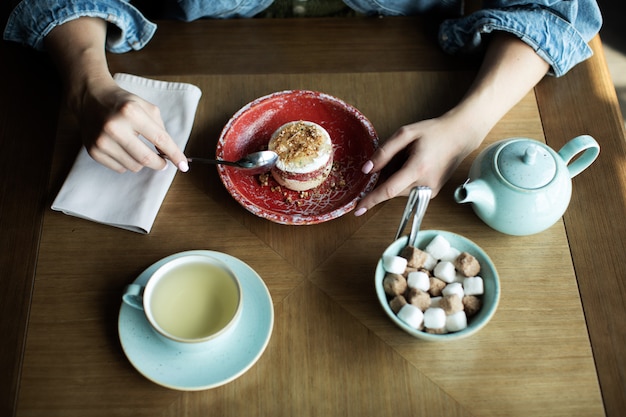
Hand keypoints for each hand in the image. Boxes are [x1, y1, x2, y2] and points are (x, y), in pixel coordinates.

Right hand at [44, 17, 188, 172]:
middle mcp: (114, 127)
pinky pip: (120, 168)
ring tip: (138, 148)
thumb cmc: (123, 103)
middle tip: (163, 162)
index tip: (184, 165)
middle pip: (146, 159)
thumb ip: (161, 130)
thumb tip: (169, 155)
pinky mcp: (93, 151)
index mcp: (131, 112)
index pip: (160, 139)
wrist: (90, 98)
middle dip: (160, 164)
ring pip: (134, 166)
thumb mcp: (146, 108)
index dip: (175, 154)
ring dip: (142, 162)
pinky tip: (123, 149)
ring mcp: (102, 141)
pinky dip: (127, 163)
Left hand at [354, 33, 549, 215]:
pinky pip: (410, 191)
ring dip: (396, 178)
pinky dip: (405, 181)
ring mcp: (431, 190)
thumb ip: (384, 152)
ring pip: (400, 191)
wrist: (460, 136)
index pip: (389, 190)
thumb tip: (366, 170)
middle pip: (392, 189)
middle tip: (397, 157)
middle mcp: (425, 183)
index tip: (357, 210)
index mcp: (417, 168)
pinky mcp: (433, 193)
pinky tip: (416, 165)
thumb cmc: (432, 132)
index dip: (371, 200)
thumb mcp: (405, 134)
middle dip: (386, 178)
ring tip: (410, 158)